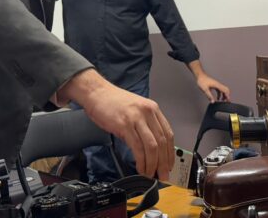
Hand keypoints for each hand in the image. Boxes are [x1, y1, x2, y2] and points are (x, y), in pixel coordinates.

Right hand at [59, 69, 174, 179]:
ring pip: (152, 146)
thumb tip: (151, 149)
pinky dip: (141, 160)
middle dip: (164, 162)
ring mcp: (136, 118)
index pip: (168, 134)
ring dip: (153, 164)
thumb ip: (145, 125)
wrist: (97, 92)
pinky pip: (137, 147)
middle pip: (162, 142)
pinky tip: (140, 167)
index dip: (170, 153)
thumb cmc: (113, 102)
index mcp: (153, 109)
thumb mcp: (136, 110)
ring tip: (150, 174)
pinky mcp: (124, 125)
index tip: (169, 165)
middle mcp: (147, 112)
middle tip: (163, 175)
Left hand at [196, 74, 230, 102]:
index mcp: (217, 85)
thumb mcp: (205, 90)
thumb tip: (212, 101)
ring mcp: (216, 84)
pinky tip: (217, 98)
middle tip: (225, 101)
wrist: (200, 76)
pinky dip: (220, 94)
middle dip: (226, 96)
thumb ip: (209, 96)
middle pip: (226, 90)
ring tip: (221, 101)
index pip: (225, 91)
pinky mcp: (214, 85)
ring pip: (223, 90)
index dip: (227, 96)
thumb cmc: (202, 81)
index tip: (227, 101)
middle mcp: (218, 84)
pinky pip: (219, 90)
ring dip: (223, 96)